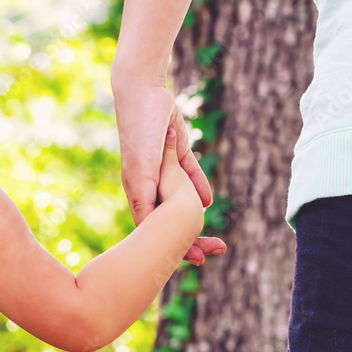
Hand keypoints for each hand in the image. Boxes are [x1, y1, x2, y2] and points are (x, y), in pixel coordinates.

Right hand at [115, 82, 224, 264]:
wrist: (143, 93)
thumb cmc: (140, 131)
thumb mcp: (143, 168)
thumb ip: (147, 196)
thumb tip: (159, 225)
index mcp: (139, 191)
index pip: (154, 227)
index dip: (172, 245)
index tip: (194, 259)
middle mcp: (149, 184)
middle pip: (169, 217)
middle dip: (190, 236)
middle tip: (212, 251)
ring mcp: (161, 169)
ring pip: (181, 199)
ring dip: (195, 216)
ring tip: (213, 236)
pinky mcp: (174, 153)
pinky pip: (189, 175)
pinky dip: (199, 187)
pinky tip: (209, 201)